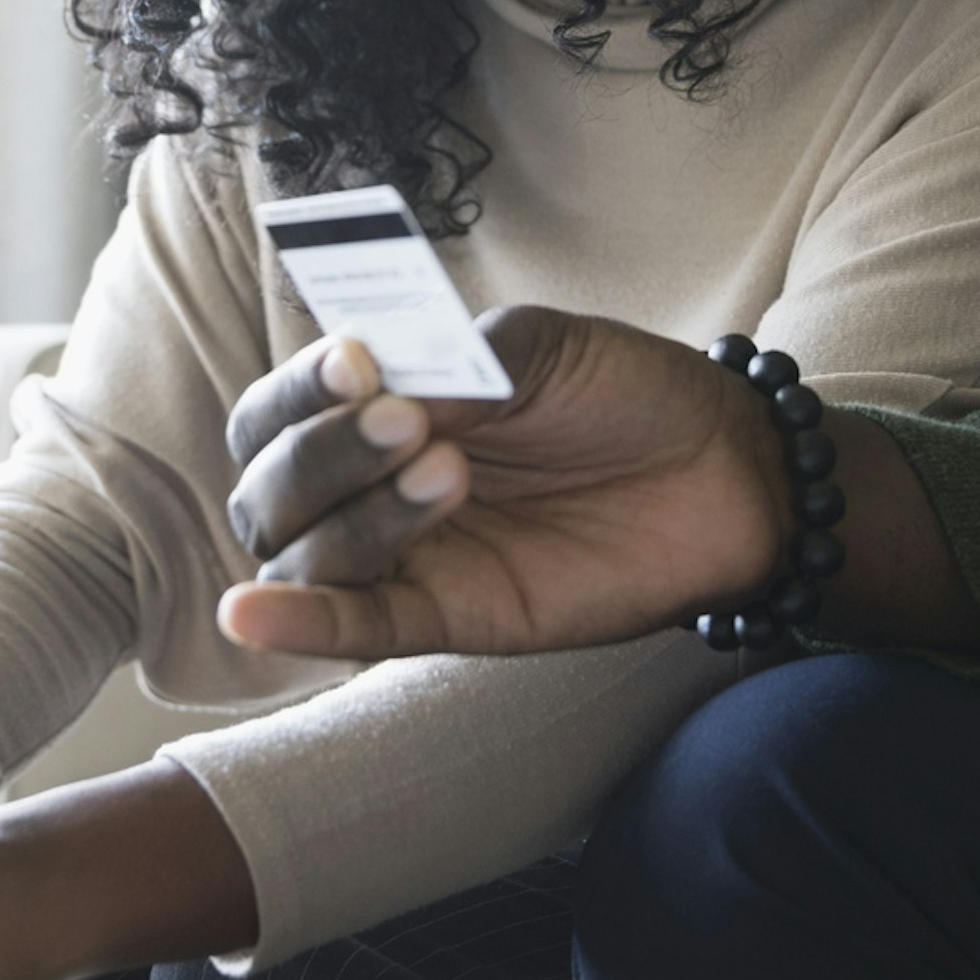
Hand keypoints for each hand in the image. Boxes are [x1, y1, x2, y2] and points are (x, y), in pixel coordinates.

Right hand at [211, 314, 790, 659]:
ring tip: (451, 473)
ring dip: (350, 517)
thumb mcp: (539, 350)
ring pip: (302, 556)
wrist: (727, 466)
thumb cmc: (625, 395)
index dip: (299, 390)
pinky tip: (251, 612)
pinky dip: (297, 623)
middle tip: (411, 422)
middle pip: (271, 487)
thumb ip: (455, 364)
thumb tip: (378, 387)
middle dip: (321, 453)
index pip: (280, 409)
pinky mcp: (448, 618)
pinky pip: (353, 630)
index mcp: (380, 406)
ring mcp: (406, 555)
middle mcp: (371, 485)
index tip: (357, 363)